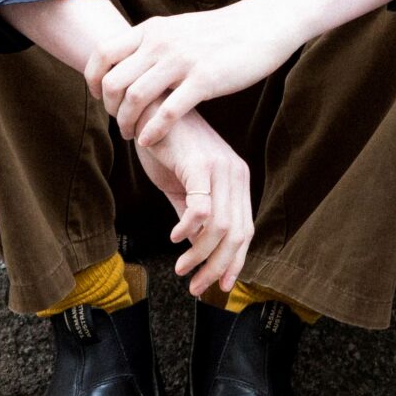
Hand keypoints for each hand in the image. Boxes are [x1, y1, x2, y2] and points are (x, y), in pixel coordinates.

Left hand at [84, 4, 299, 144]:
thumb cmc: (223, 32)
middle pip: (113, 82)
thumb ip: (155, 42)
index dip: (92, 80)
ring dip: (127, 123)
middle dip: (110, 109)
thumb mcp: (180, 28)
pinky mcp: (204, 80)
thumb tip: (132, 61)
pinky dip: (152, 131)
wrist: (263, 24)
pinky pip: (167, 112)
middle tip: (120, 122)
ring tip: (132, 135)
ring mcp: (182, 61)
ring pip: (135, 98)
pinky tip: (150, 141)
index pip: (103, 54)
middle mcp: (161, 43)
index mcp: (152, 29)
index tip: (99, 97)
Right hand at [136, 110, 253, 301]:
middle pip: (237, 234)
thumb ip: (193, 216)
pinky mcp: (200, 165)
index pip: (245, 230)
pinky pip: (201, 207)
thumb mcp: (183, 187)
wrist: (150, 109)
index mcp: (237, 181)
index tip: (219, 286)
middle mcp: (236, 175)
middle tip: (196, 287)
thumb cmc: (166, 146)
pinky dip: (189, 229)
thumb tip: (197, 249)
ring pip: (221, 227)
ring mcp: (220, 168)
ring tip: (181, 269)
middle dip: (217, 267)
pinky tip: (174, 238)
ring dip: (200, 254)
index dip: (234, 262)